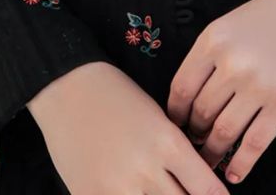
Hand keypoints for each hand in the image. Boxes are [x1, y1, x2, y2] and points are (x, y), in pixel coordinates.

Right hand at [27, 60, 228, 194]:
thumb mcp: (158, 119)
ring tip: (158, 190)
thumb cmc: (118, 97)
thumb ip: (177, 155)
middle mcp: (146, 169)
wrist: (69, 89)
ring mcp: (116, 188)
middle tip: (189, 193)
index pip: (206, 189)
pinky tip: (134, 193)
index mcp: (167, 143)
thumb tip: (198, 186)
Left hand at [165, 0, 275, 183]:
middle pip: (201, 113)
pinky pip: (254, 144)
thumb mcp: (232, 24)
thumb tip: (193, 99)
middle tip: (195, 142)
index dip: (176, 114)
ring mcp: (258, 86)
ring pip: (223, 133)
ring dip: (213, 152)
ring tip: (210, 160)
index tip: (177, 124)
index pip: (182, 88)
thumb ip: (210, 56)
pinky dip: (241, 164)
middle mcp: (232, 64)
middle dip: (195, 134)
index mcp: (214, 39)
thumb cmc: (275, 15)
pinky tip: (234, 173)